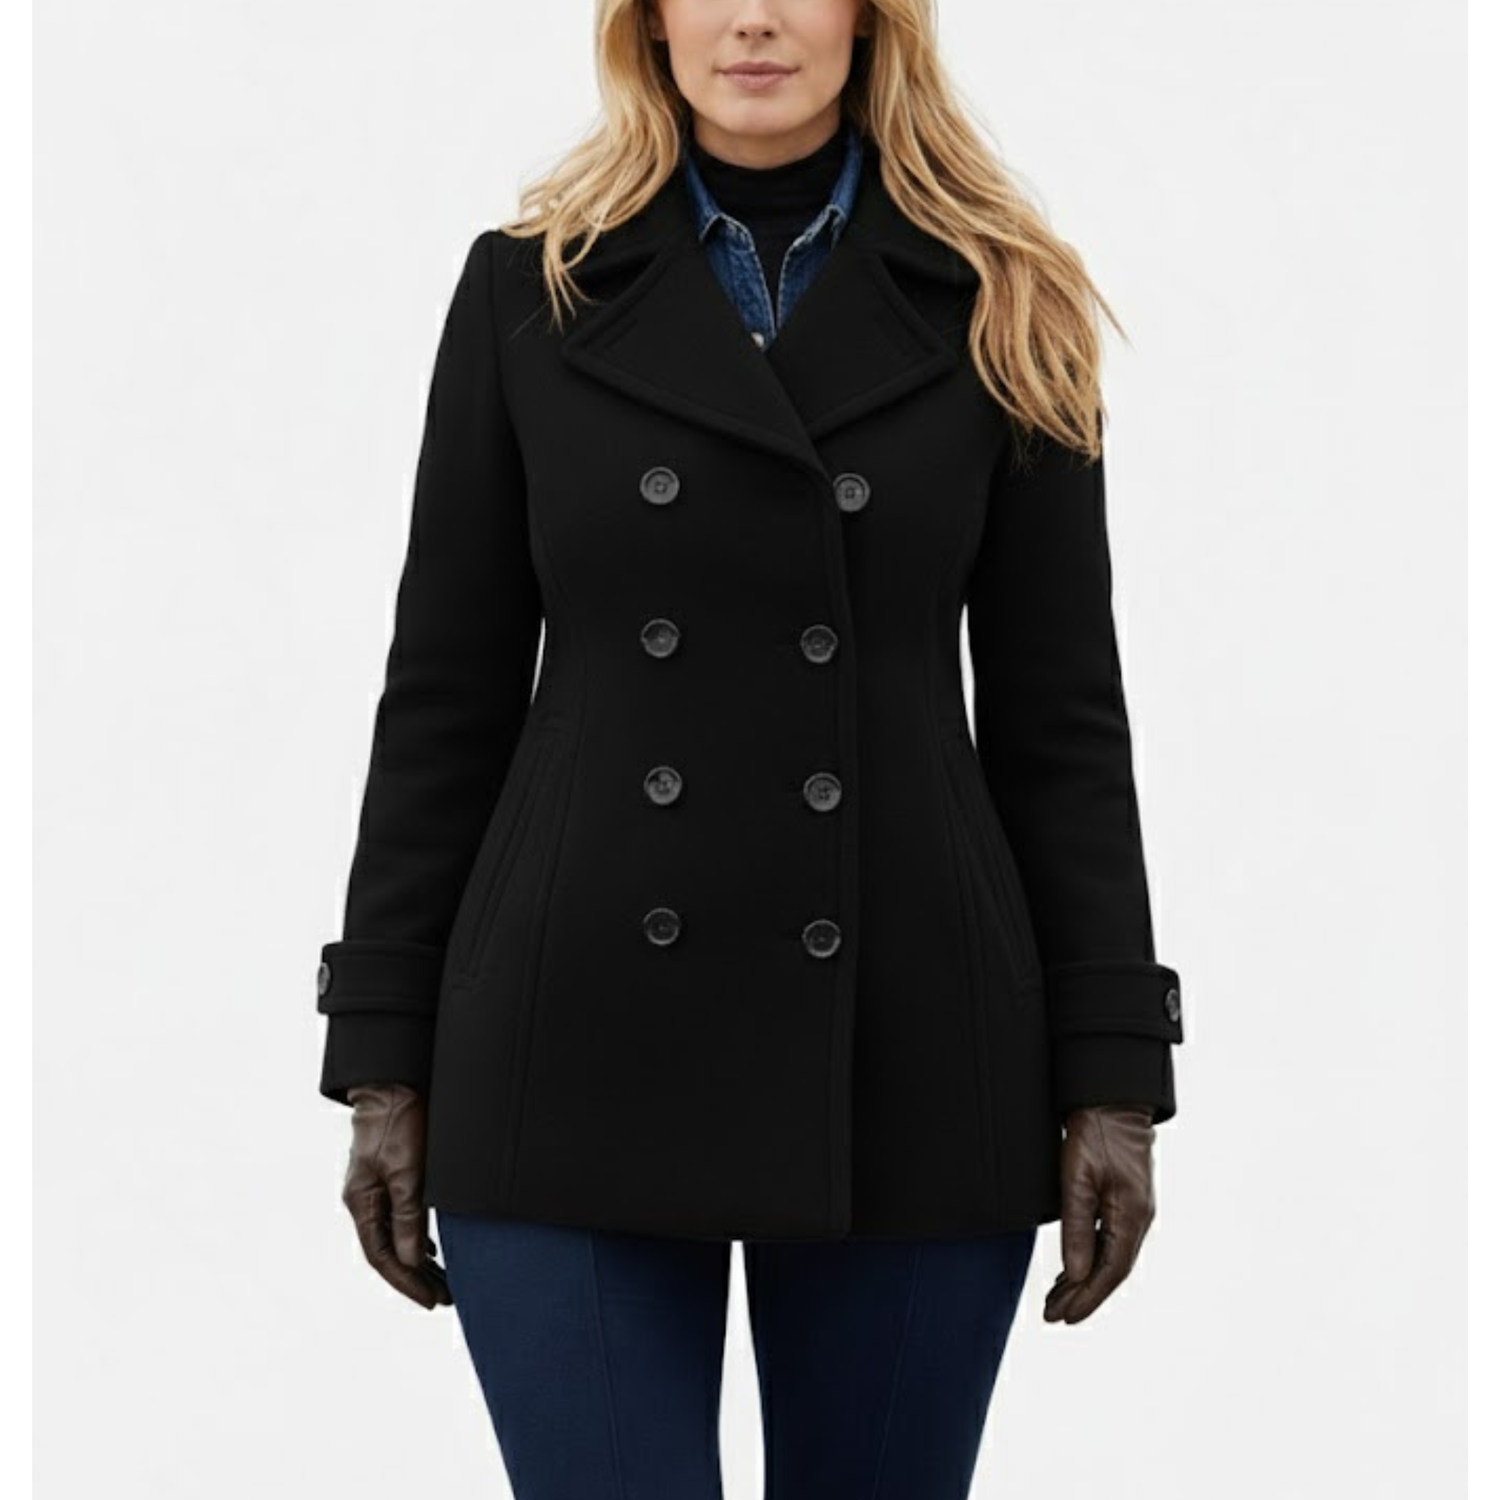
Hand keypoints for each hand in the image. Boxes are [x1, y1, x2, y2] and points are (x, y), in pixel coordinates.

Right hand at [342, 1083, 452, 1308]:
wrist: (394, 1083)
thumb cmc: (399, 1124)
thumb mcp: (408, 1173)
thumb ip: (408, 1218)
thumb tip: (412, 1261)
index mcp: (362, 1202)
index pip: (381, 1256)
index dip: (406, 1282)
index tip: (432, 1301)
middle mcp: (364, 1199)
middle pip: (387, 1251)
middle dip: (415, 1278)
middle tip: (446, 1298)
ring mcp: (374, 1187)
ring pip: (395, 1236)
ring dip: (418, 1260)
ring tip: (444, 1281)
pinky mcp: (388, 1175)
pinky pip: (400, 1218)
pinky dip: (417, 1237)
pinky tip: (433, 1247)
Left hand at [1043, 1104, 1156, 1323]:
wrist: (1111, 1100)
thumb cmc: (1094, 1134)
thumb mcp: (1077, 1180)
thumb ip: (1078, 1227)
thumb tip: (1077, 1274)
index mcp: (1132, 1217)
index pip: (1111, 1272)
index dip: (1087, 1298)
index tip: (1063, 1318)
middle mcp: (1139, 1219)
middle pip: (1112, 1270)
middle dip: (1083, 1296)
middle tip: (1053, 1316)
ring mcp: (1135, 1210)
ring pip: (1111, 1257)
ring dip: (1085, 1279)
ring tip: (1056, 1299)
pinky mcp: (1126, 1201)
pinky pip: (1109, 1241)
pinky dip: (1090, 1259)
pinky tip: (1073, 1268)